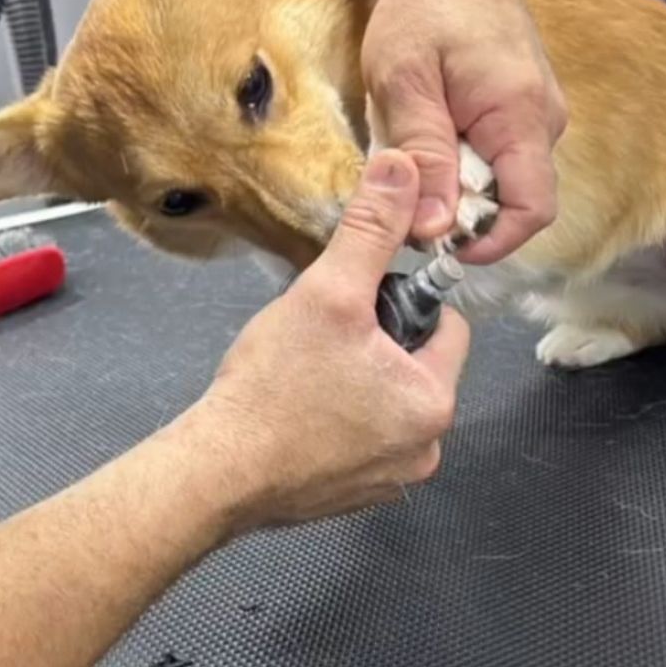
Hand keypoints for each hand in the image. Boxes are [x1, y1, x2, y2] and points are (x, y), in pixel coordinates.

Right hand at [185, 149, 468, 531]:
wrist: (218, 473)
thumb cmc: (273, 388)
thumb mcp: (327, 293)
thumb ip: (371, 229)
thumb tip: (404, 166)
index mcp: (434, 402)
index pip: (447, 328)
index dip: (401, 305)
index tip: (355, 310)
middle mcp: (425, 452)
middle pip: (415, 370)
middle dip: (377, 349)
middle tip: (322, 345)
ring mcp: (389, 482)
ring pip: (386, 409)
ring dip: (357, 389)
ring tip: (305, 382)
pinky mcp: (353, 499)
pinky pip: (360, 446)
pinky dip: (337, 430)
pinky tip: (298, 420)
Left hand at [360, 0, 566, 263]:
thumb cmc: (424, 9)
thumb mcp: (405, 83)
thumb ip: (422, 156)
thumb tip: (432, 230)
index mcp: (522, 118)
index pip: (531, 211)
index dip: (489, 244)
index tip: (441, 249)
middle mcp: (542, 123)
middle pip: (511, 204)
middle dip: (459, 218)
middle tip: (407, 200)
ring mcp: (534, 118)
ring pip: (498, 185)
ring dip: (453, 191)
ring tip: (413, 158)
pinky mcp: (516, 114)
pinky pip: (492, 161)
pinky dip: (456, 168)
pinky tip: (426, 143)